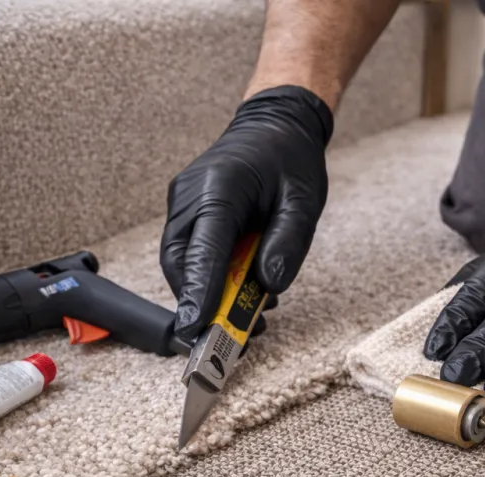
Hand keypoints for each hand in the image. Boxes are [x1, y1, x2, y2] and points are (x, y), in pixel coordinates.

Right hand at [161, 85, 333, 341]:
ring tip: (248, 321)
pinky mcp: (187, 215)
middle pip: (180, 264)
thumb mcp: (304, 201)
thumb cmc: (290, 160)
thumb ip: (288, 242)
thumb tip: (270, 284)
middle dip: (199, 306)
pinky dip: (209, 282)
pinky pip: (190, 257)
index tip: (196, 331)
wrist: (274, 126)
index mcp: (220, 187)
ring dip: (206, 298)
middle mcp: (190, 196)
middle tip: (230, 342)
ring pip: (180, 265)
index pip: (204, 250)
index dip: (199, 294)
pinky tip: (241, 295)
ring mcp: (183, 205)